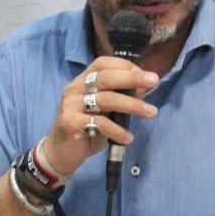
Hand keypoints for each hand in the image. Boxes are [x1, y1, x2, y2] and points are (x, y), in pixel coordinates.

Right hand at [41, 60, 159, 174]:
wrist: (60, 152)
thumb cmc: (86, 128)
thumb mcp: (104, 111)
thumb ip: (119, 98)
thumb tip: (142, 88)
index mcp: (83, 81)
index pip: (103, 63)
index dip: (125, 66)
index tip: (145, 74)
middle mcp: (75, 88)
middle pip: (106, 77)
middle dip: (132, 78)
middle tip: (153, 82)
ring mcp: (71, 105)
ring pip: (106, 99)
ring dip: (132, 105)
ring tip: (151, 112)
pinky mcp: (70, 122)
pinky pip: (99, 123)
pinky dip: (117, 130)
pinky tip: (128, 137)